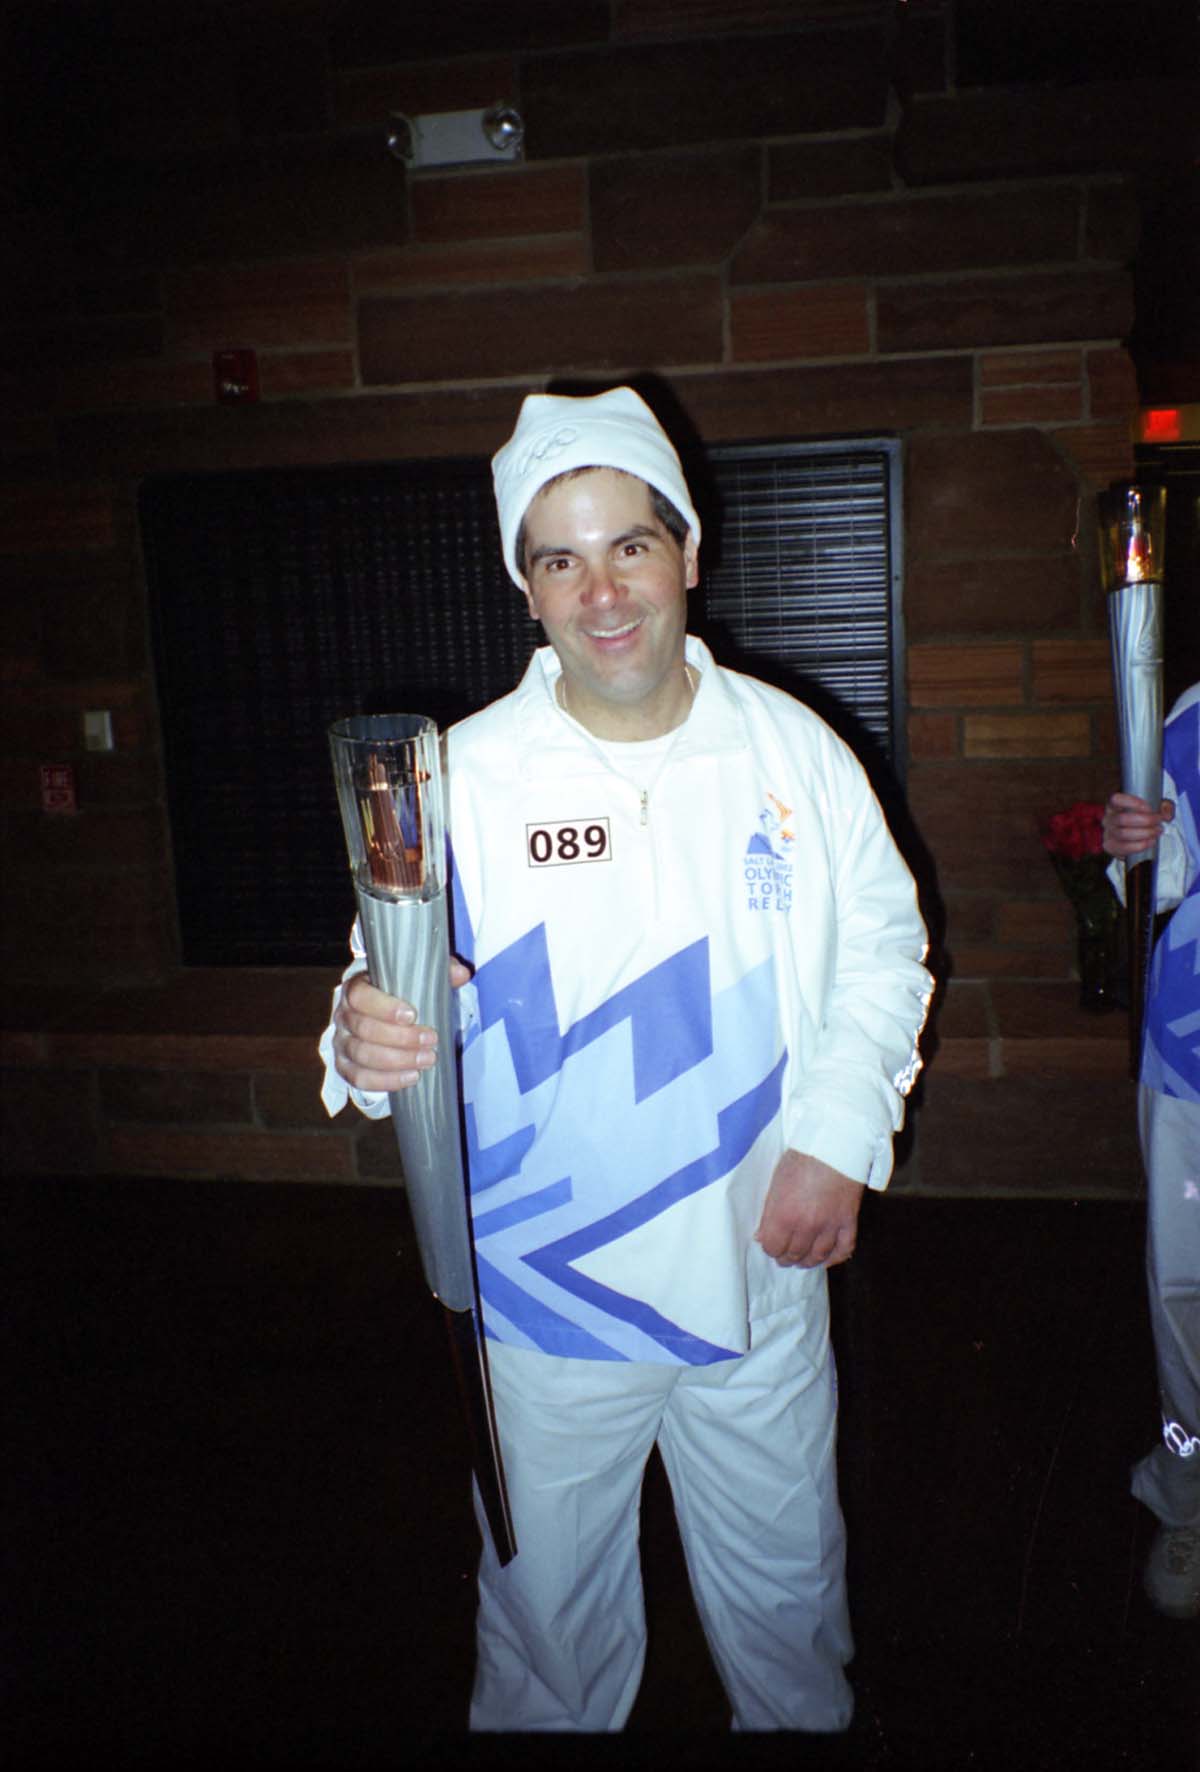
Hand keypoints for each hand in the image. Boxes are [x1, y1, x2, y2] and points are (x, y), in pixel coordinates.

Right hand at [333, 957, 470, 1092]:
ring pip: (362, 1055)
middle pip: (364, 1029)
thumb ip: (440, 973)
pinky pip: (359, 1078)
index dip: (384, 1007)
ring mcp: (341, 1042)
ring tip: (427, 1060)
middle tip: (432, 1041)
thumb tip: (462, 973)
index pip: (360, 996)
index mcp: (355, 988)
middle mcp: (343, 1015)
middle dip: (401, 1039)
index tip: (413, 1015)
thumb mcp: (417, 980)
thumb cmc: (400, 996)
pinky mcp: (345, 1066)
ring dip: (397, 1061)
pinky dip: (385, 1081)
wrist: (380, 1019)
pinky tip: (411, 1078)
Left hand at [755, 1151, 863, 1268]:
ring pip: (817, 1256)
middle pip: (794, 1255)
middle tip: (783, 1255)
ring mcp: (830, 1225)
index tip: (770, 1244)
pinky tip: (827, 1258)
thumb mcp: (777, 1181)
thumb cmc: (802, 1156)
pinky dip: (835, 1258)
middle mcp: (807, 1226)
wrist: (836, 1143)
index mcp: (784, 1215)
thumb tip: (762, 1235)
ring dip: (807, 1261)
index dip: (770, 1248)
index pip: (773, 1247)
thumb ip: (769, 1212)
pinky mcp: (848, 1221)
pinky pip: (843, 1249)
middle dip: (786, 1257)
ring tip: (801, 1259)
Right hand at [1102, 793, 1173, 858]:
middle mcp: (1108, 818)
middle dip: (1145, 820)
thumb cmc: (1143, 818)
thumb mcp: (1155, 808)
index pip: (1116, 799)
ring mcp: (1108, 833)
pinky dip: (1139, 845)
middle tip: (1158, 821)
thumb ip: (1164, 807)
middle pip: (1122, 819)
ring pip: (1123, 834)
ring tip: (1157, 832)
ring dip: (1144, 833)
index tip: (1148, 808)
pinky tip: (1150, 842)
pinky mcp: (1111, 847)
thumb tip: (1166, 815)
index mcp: (1115, 804)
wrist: (1135, 837)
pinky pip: (1123, 848)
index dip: (1132, 802)